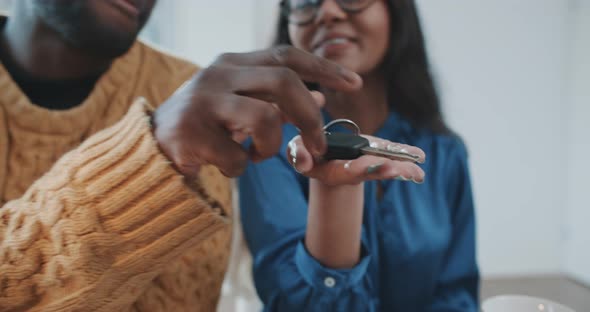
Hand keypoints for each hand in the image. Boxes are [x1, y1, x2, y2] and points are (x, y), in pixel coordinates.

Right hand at [152, 46, 361, 176]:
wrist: (152, 144)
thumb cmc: (205, 122)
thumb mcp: (241, 104)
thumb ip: (277, 101)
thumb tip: (322, 101)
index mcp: (234, 63)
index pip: (287, 56)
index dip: (324, 68)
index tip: (354, 83)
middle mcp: (219, 74)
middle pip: (284, 82)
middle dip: (310, 117)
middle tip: (317, 146)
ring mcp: (203, 102)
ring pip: (265, 119)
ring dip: (270, 147)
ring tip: (255, 155)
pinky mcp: (191, 133)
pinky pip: (238, 157)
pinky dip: (239, 168)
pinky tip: (225, 164)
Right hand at [287, 135, 425, 185]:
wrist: (320, 154)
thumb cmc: (306, 150)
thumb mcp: (296, 151)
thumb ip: (299, 155)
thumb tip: (305, 164)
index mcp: (332, 171)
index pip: (348, 171)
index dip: (362, 168)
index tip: (376, 164)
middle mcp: (352, 171)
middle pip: (371, 172)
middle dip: (387, 171)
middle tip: (403, 171)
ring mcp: (365, 163)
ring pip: (385, 166)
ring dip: (402, 169)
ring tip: (418, 172)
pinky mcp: (374, 153)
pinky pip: (390, 154)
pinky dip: (405, 155)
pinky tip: (420, 157)